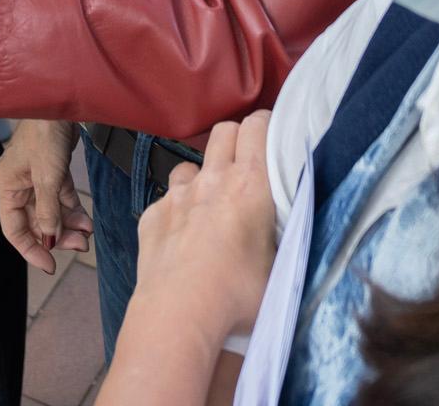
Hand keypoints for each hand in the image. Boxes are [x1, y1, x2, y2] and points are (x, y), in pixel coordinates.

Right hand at [0, 117, 89, 272]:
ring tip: (85, 236)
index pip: (14, 228)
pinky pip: (61, 198)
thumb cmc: (46, 134)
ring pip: (50, 212)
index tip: (49, 264)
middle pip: (34, 222)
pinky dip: (73, 210)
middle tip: (78, 247)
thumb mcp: (47, 177)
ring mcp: (37, 178)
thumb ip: (48, 210)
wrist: (61, 102)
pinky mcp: (53, 171)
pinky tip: (86, 222)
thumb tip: (51, 239)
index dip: (30, 248)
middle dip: (55, 236)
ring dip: (68, 225)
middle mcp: (19, 185)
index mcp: (7, 186)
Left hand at [131, 113, 278, 350]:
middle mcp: (212, 179)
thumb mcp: (279, 265)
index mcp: (250, 185)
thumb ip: (282, 235)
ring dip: (203, 174)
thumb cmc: (238, 294)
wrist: (180, 312)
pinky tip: (182, 235)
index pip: (257, 126)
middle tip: (247, 165)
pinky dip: (177, 208)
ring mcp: (178, 195)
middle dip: (236, 139)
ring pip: (190, 163)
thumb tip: (286, 226)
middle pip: (224, 131)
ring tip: (211, 203)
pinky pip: (167, 198)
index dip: (266, 125)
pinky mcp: (152, 214)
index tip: (274, 136)